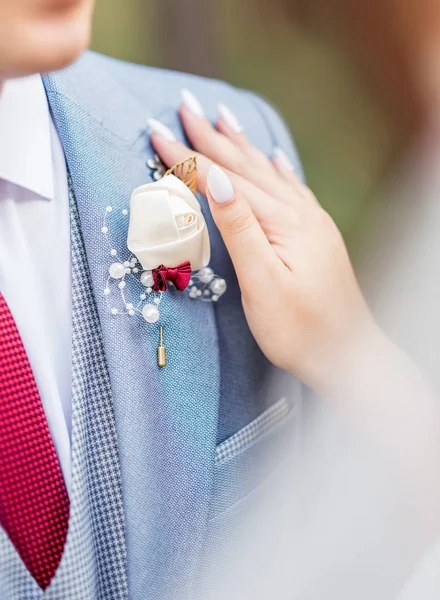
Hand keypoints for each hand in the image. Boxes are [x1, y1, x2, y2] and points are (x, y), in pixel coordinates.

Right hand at [149, 103, 378, 393]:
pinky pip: (291, 189)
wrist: (347, 354)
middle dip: (212, 138)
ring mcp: (311, 221)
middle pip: (247, 167)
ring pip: (268, 173)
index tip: (159, 133)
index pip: (226, 181)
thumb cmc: (300, 330)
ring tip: (222, 118)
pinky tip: (273, 156)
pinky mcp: (316, 234)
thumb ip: (240, 229)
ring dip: (241, 145)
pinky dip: (276, 168)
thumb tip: (217, 181)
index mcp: (282, 223)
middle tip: (185, 106)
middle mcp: (300, 213)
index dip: (190, 158)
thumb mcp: (263, 284)